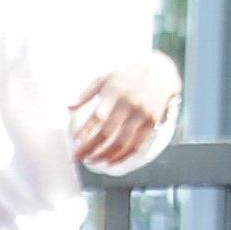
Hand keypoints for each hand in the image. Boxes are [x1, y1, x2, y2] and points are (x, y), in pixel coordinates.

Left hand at [72, 54, 180, 168]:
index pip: (97, 118)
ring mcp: (142, 114)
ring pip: (122, 142)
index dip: (84, 133)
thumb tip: (69, 107)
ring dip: (105, 155)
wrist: (161, 68)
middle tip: (78, 158)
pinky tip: (111, 161)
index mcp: (115, 93)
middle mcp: (129, 104)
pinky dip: (123, 156)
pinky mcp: (152, 121)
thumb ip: (87, 93)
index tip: (73, 144)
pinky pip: (137, 144)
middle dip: (90, 149)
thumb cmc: (127, 74)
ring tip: (92, 160)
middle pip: (107, 133)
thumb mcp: (105, 77)